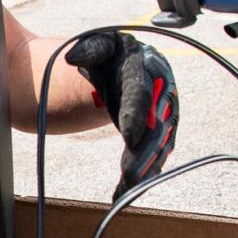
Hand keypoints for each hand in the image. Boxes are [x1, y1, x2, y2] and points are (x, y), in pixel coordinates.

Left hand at [66, 28, 178, 199]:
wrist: (119, 66)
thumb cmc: (106, 57)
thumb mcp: (97, 47)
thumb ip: (88, 50)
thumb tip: (73, 57)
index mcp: (146, 65)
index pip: (140, 92)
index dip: (136, 115)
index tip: (128, 137)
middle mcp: (162, 90)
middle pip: (156, 123)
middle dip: (146, 151)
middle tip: (131, 173)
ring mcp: (164, 112)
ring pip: (159, 143)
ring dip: (147, 167)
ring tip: (131, 187)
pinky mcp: (159, 130)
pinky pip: (154, 153)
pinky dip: (142, 172)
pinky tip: (127, 190)